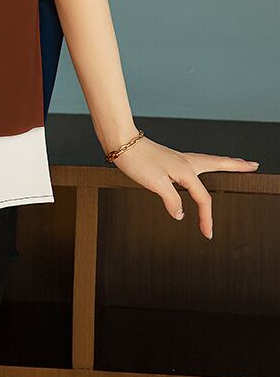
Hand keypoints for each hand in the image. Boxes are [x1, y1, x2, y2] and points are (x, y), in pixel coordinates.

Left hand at [110, 136, 259, 239]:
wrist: (122, 142)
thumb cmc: (137, 160)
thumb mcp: (155, 184)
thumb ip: (171, 200)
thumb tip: (181, 214)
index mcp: (186, 170)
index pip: (203, 199)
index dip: (206, 218)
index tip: (207, 234)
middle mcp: (186, 162)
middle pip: (219, 164)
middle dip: (237, 166)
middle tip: (253, 166)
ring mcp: (179, 158)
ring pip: (208, 161)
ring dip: (224, 162)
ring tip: (236, 163)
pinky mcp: (170, 158)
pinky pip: (196, 162)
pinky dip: (207, 164)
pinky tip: (202, 168)